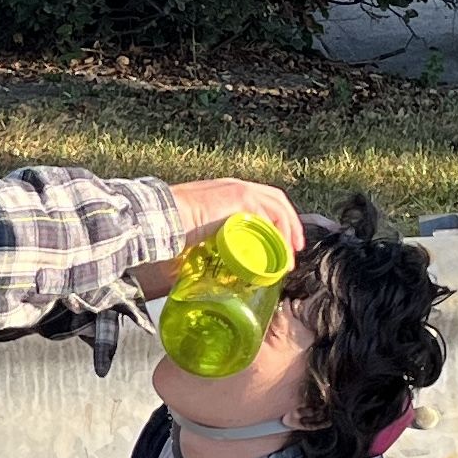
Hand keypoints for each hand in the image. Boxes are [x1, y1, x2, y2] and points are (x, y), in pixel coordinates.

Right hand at [169, 179, 305, 257]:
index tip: (280, 243)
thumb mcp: (197, 236)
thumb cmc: (170, 230)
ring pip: (277, 207)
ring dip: (288, 232)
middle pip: (276, 199)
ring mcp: (239, 188)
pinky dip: (279, 233)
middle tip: (294, 249)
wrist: (163, 218)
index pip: (261, 200)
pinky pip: (270, 214)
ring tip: (290, 255)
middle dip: (290, 224)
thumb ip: (208, 245)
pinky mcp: (240, 195)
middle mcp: (236, 186)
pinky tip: (281, 250)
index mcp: (226, 192)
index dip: (275, 220)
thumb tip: (205, 271)